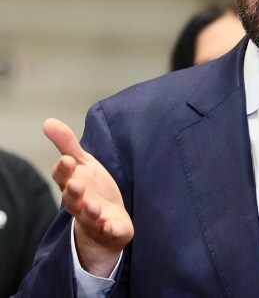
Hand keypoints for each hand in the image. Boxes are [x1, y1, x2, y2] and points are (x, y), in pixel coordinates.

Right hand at [44, 118, 133, 276]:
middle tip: (77, 184)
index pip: (63, 177)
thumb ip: (67, 144)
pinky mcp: (111, 230)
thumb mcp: (82, 163)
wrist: (106, 219)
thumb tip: (48, 121)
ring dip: (90, 211)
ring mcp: (95, 218)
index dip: (64, 170)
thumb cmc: (91, 187)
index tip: (68, 160)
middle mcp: (80, 203)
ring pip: (89, 216)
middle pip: (72, 199)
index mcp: (72, 184)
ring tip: (94, 206)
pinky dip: (113, 230)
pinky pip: (111, 232)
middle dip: (73, 192)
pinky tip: (115, 227)